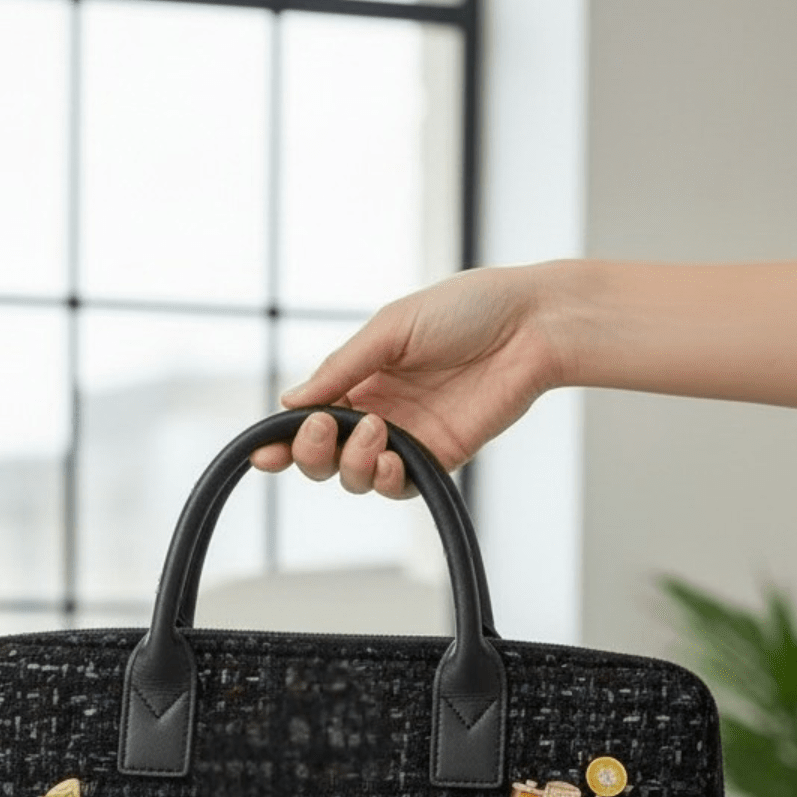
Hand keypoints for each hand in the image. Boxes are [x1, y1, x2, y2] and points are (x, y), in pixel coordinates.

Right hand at [252, 264, 565, 497]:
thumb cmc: (467, 310)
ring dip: (352, 463)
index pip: (308, 416)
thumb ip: (341, 367)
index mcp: (360, 377)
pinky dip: (386, 480)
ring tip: (375, 431)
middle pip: (324, 456)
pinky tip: (392, 459)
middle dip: (311, 452)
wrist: (531, 324)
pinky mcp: (440, 458)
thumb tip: (289, 401)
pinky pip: (399, 486)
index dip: (283, 439)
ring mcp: (407, 438)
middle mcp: (377, 411)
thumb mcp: (392, 327)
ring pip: (356, 476)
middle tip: (320, 429)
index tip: (264, 452)